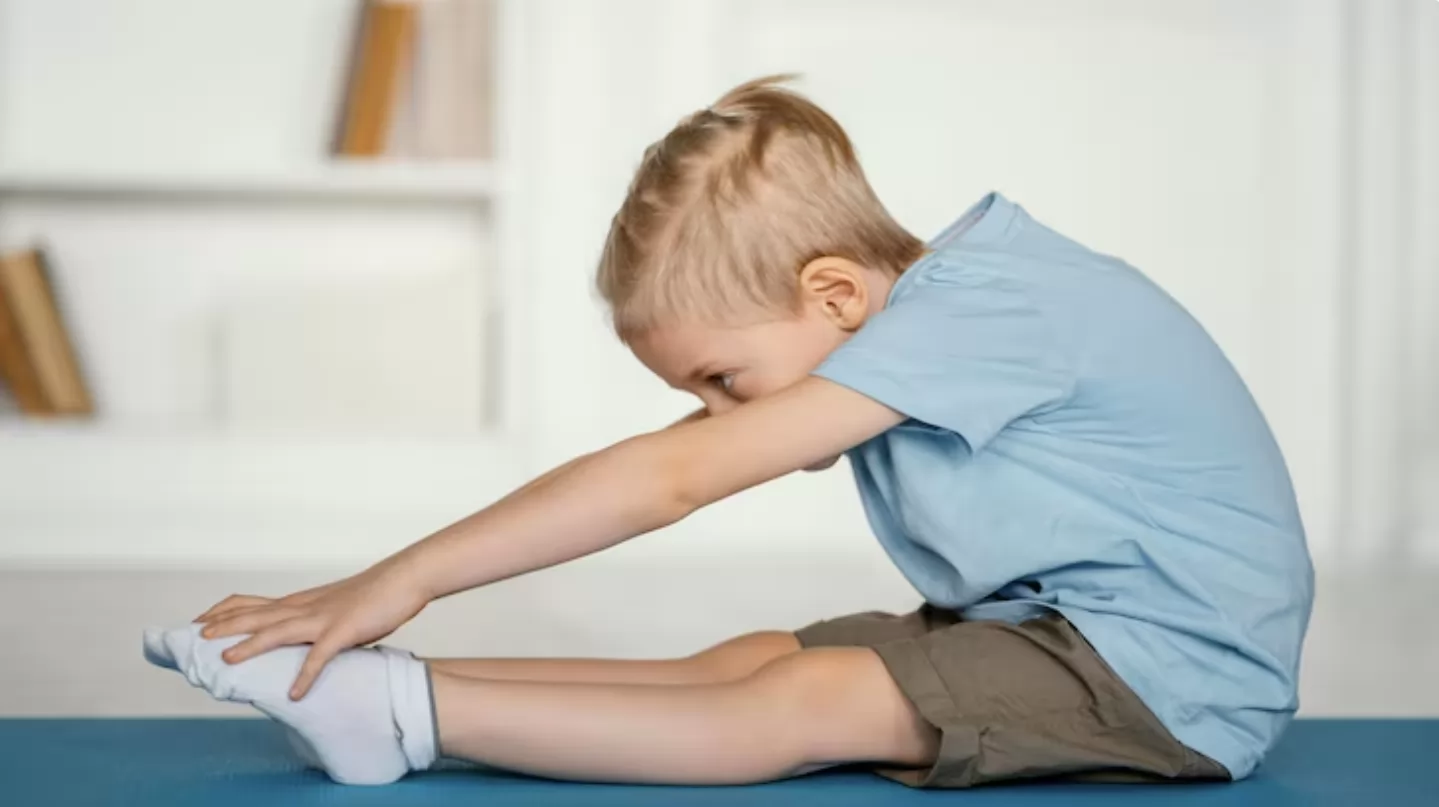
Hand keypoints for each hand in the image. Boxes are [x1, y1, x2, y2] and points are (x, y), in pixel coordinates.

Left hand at [193, 561, 429, 699]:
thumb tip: (299, 641)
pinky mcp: (344, 631)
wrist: (403, 579)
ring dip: (252, 645)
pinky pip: (321, 655)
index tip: (198, 622)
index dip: (223, 612)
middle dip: (224, 626)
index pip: (252, 603)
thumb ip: (313, 622)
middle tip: (195, 638)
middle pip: (256, 614)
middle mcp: (305, 607)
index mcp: (301, 602)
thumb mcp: (333, 606)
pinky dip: (306, 674)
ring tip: (228, 660)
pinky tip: (295, 693)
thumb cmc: (372, 594)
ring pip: (279, 630)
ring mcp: (323, 618)